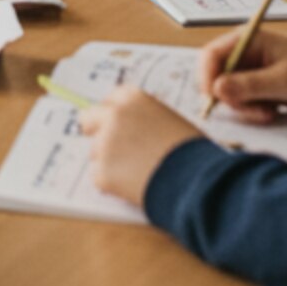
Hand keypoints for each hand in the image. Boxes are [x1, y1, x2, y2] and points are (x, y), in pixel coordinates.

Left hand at [78, 87, 198, 206]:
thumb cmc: (191, 151)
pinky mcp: (102, 173)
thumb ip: (143, 118)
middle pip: (88, 120)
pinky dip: (113, 185)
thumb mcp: (169, 120)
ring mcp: (105, 143)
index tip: (117, 127)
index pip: (109, 101)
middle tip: (113, 151)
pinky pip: (100, 179)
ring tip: (140, 174)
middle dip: (96, 133)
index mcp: (132, 98)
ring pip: (96, 153)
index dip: (113, 116)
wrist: (198, 180)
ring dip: (110, 163)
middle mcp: (114, 115)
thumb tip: (130, 128)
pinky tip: (136, 187)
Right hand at [195, 27, 286, 121]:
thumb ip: (250, 85)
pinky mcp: (254, 87)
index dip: (206, 77)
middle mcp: (242, 55)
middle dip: (230, 99)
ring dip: (244, 108)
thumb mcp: (284, 80)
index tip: (213, 100)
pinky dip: (251, 112)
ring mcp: (247, 72)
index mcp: (246, 40)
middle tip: (255, 111)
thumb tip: (216, 89)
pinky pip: (240, 103)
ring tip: (269, 112)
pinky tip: (271, 112)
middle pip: (215, 77)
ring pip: (226, 94)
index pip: (211, 55)